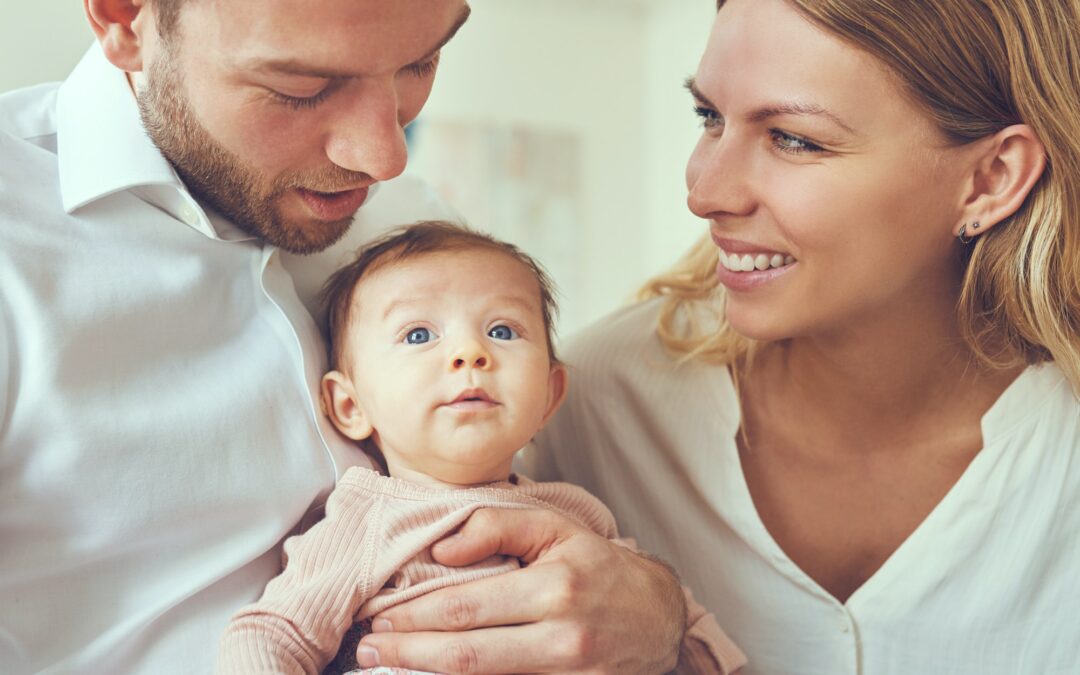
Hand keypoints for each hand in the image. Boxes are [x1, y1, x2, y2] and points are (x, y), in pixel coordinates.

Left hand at [355, 507, 686, 673]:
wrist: (659, 617)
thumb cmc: (599, 567)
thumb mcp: (556, 529)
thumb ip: (497, 527)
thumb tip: (444, 549)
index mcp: (555, 588)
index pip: (467, 608)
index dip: (416, 617)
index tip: (379, 616)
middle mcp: (561, 638)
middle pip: (467, 656)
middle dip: (407, 655)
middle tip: (366, 648)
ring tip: (385, 667)